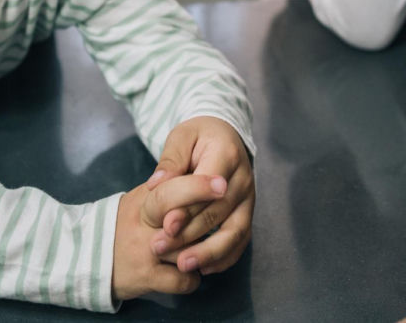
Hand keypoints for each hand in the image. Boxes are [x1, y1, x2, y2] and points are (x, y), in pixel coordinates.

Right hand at [111, 172, 227, 300]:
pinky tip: (193, 270)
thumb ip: (169, 188)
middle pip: (178, 221)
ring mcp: (146, 252)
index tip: (221, 182)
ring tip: (206, 245)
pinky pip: (183, 280)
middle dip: (205, 216)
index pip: (169, 191)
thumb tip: (201, 175)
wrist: (88, 253)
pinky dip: (193, 278)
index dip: (197, 186)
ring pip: (188, 251)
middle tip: (226, 205)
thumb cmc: (127, 220)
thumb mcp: (142, 197)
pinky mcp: (147, 278)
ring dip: (204, 250)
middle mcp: (145, 225)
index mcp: (145, 200)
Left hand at [145, 116, 254, 275]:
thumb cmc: (198, 137)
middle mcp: (243, 178)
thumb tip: (156, 184)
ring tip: (182, 266)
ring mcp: (249, 198)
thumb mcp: (180, 137)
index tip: (166, 226)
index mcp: (226, 154)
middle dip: (189, 234)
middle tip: (159, 248)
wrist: (224, 136)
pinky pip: (241, 240)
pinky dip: (225, 258)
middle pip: (218, 212)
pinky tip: (203, 268)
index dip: (188, 207)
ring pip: (235, 231)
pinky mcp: (247, 213)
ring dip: (209, 252)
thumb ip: (170, 160)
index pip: (209, 185)